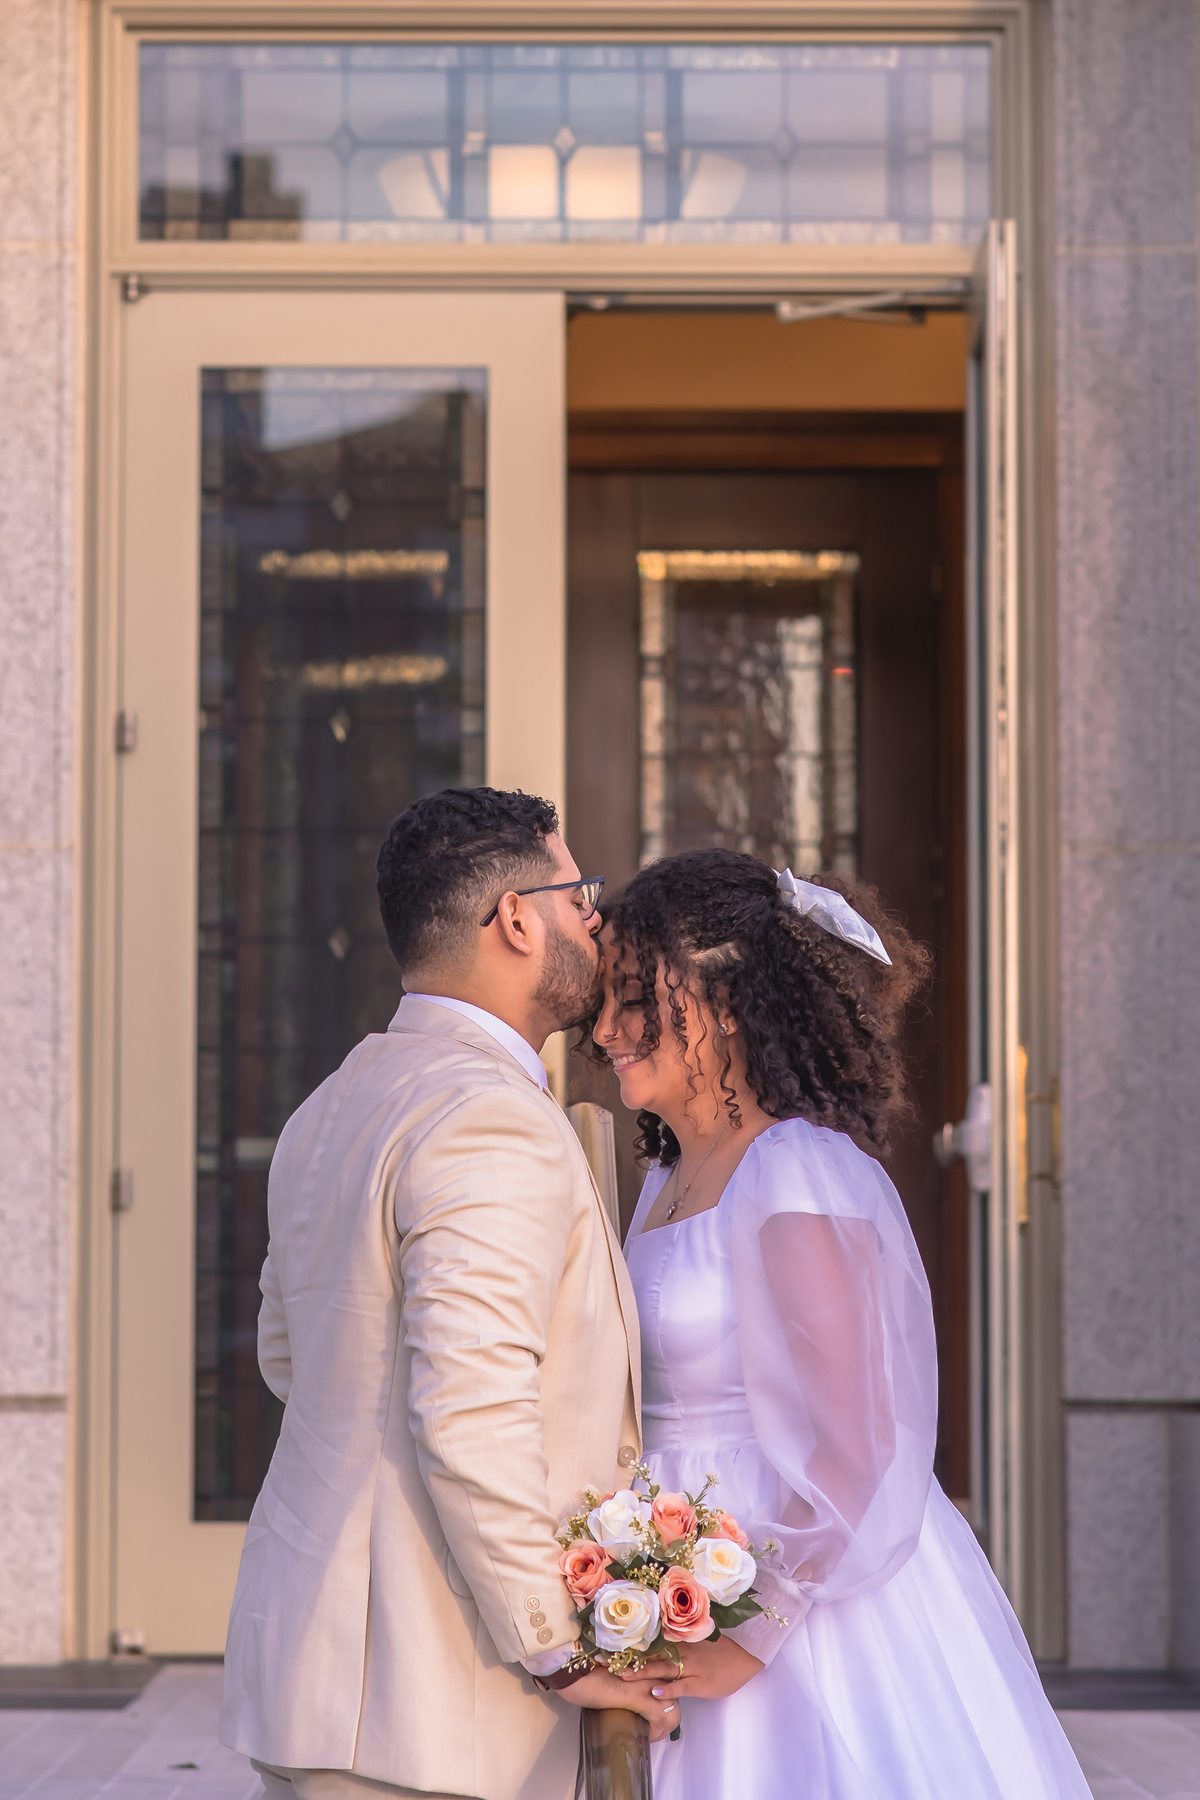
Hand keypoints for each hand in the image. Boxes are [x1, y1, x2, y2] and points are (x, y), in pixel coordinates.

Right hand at [556, 1666, 679, 1740]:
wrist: (577, 1674)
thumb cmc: (589, 1676)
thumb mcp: (615, 1679)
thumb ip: (628, 1685)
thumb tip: (632, 1702)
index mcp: (645, 1667)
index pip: (669, 1684)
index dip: (667, 1703)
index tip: (655, 1718)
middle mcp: (649, 1673)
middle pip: (676, 1697)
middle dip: (671, 1719)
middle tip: (656, 1731)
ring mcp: (645, 1684)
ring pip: (673, 1708)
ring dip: (666, 1728)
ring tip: (653, 1737)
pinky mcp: (638, 1696)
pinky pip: (659, 1717)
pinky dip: (656, 1731)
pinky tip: (647, 1737)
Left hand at [620, 1636, 764, 1702]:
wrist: (745, 1660)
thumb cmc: (721, 1652)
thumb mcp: (698, 1643)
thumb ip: (679, 1642)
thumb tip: (659, 1644)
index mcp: (681, 1641)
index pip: (652, 1643)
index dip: (632, 1645)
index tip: (612, 1647)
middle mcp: (682, 1652)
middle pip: (652, 1655)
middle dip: (631, 1660)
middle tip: (610, 1663)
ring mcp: (691, 1668)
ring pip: (663, 1670)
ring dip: (643, 1673)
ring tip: (625, 1677)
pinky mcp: (699, 1683)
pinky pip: (681, 1686)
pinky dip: (668, 1689)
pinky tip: (654, 1692)